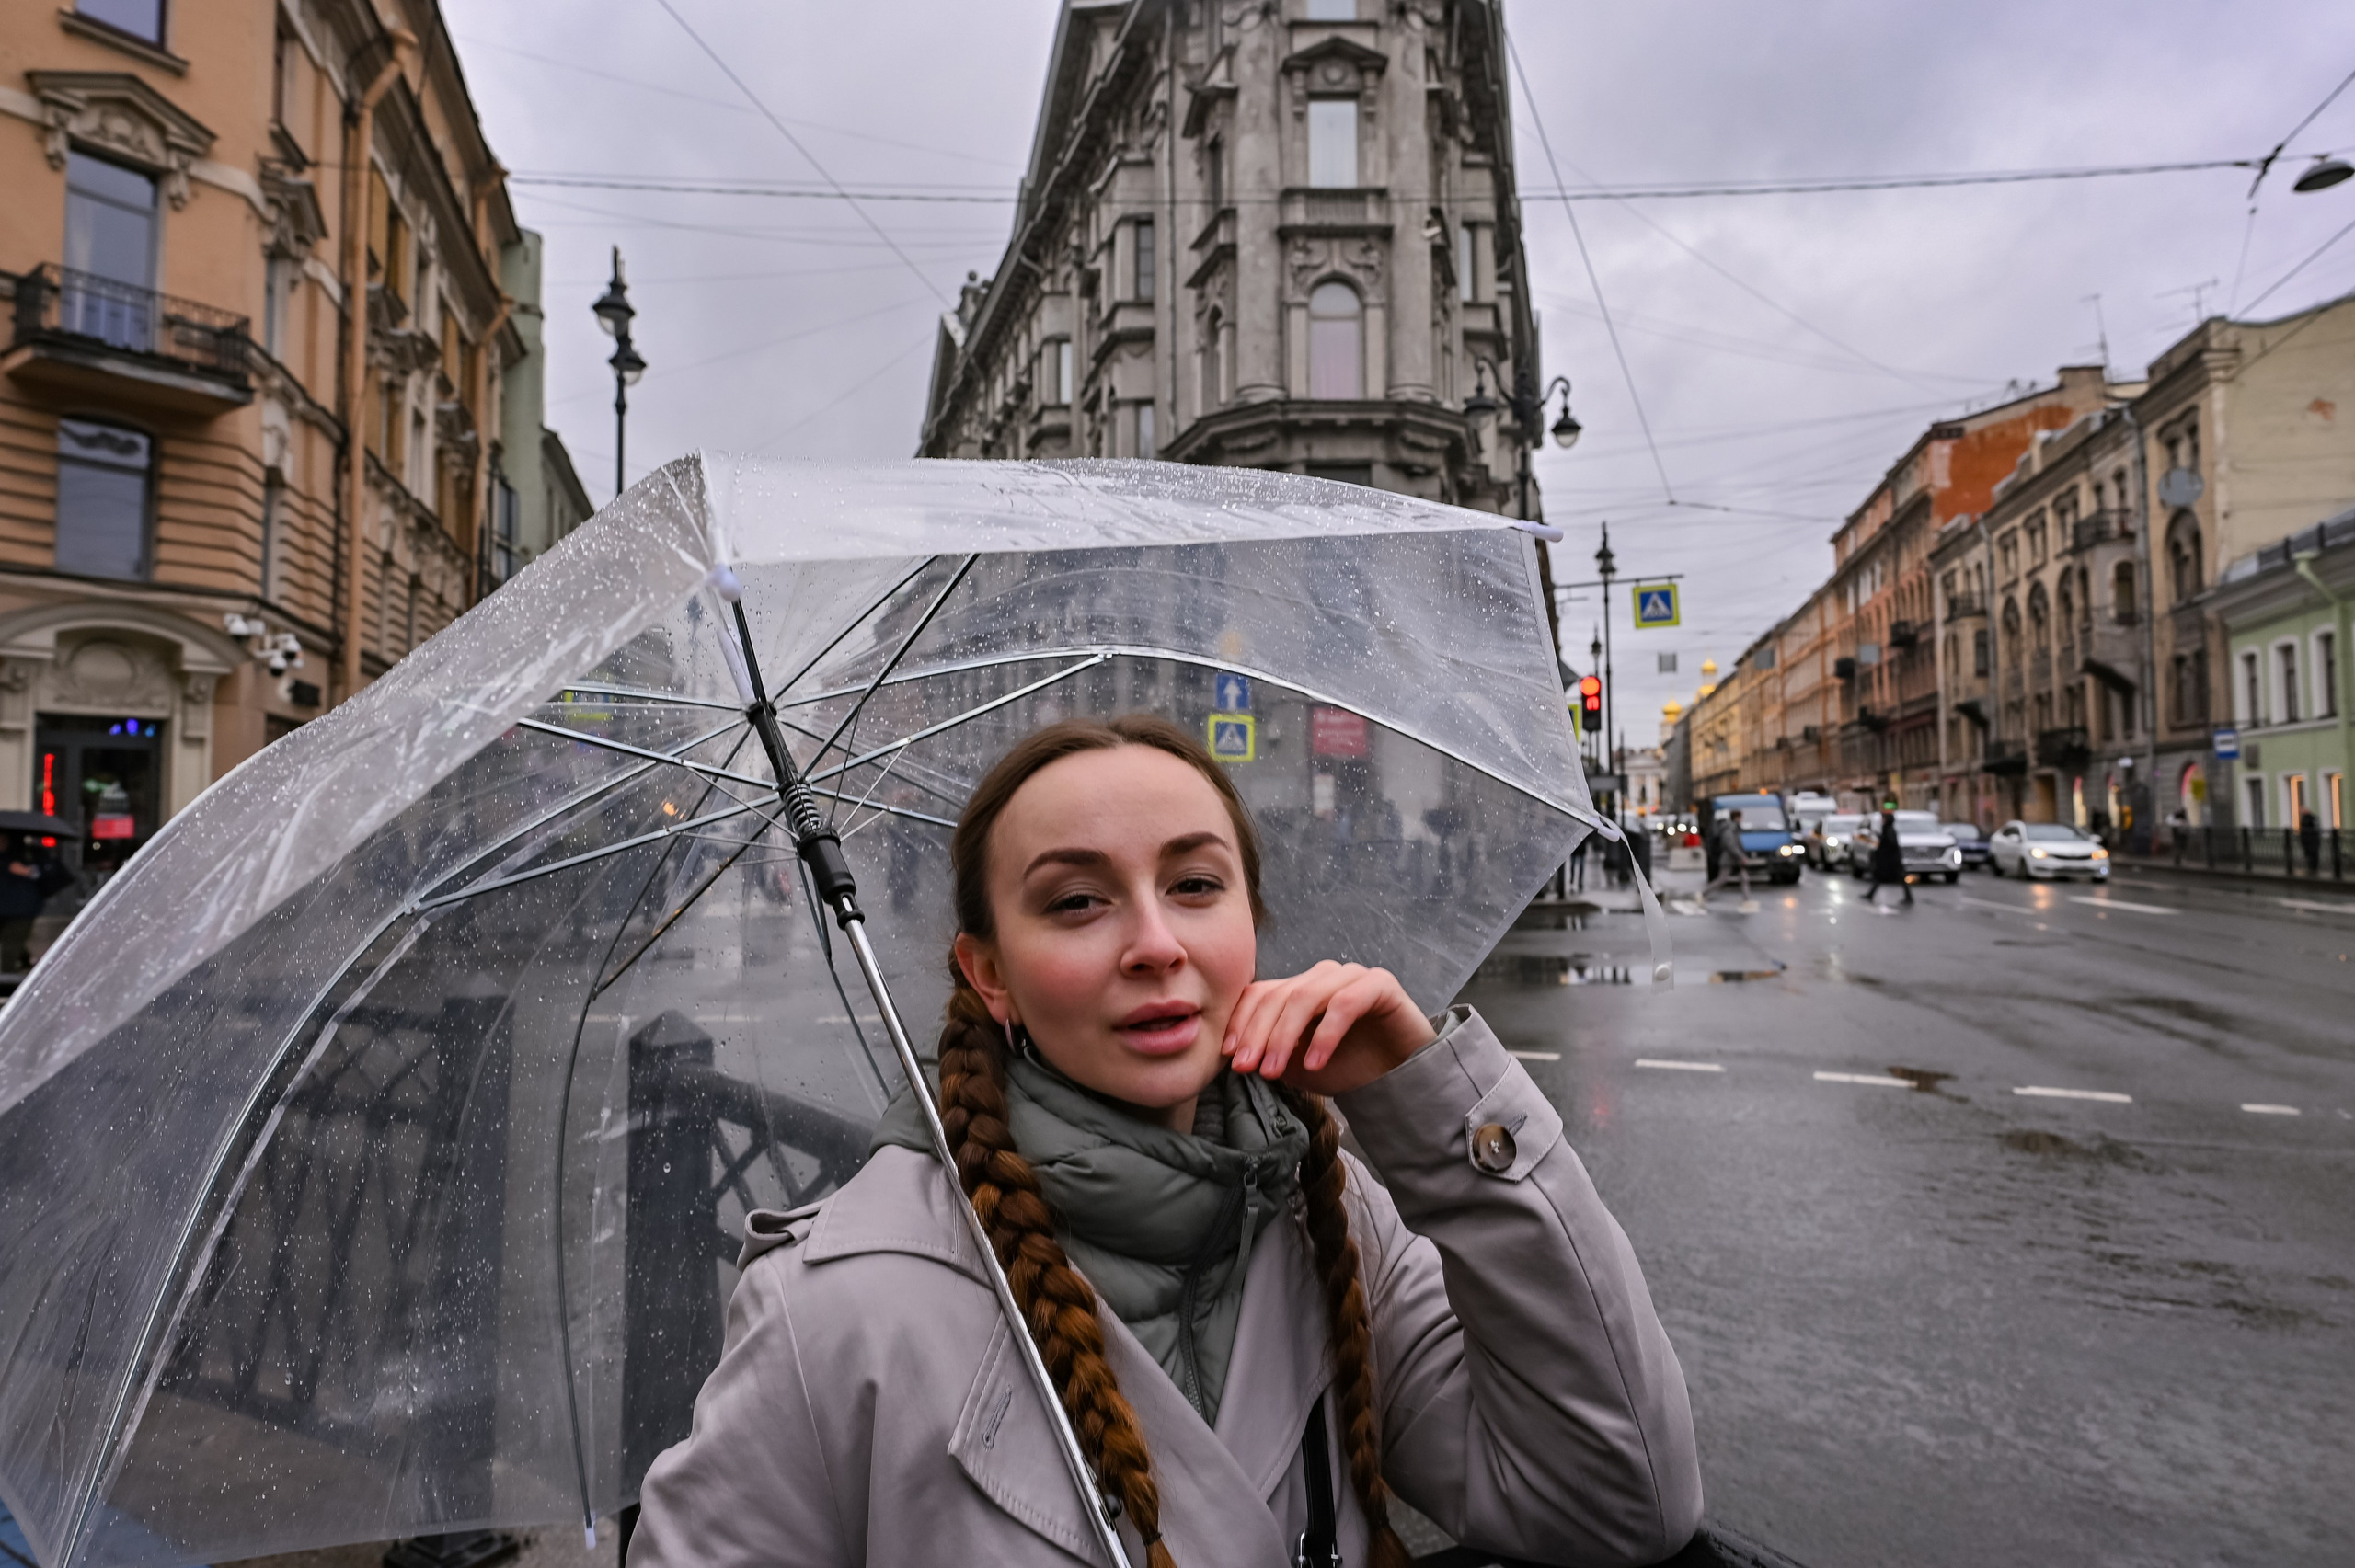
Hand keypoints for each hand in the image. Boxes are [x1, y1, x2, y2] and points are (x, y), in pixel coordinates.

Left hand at [1222, 961, 1435, 1096]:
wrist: (1402, 1078)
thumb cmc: (1350, 1068)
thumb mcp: (1300, 1066)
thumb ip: (1272, 1055)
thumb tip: (1235, 1055)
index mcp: (1300, 988)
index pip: (1260, 994)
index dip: (1241, 1023)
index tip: (1229, 1056)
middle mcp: (1323, 976)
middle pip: (1279, 996)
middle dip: (1258, 1034)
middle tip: (1249, 1068)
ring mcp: (1351, 976)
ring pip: (1306, 997)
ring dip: (1284, 1037)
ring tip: (1274, 1072)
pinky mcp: (1379, 984)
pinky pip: (1345, 1004)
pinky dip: (1324, 1035)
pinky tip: (1314, 1063)